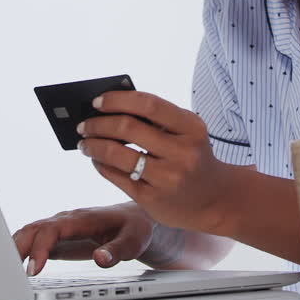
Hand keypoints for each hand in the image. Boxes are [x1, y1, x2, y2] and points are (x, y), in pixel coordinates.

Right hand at [11, 204, 155, 275]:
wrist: (138, 221)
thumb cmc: (136, 228)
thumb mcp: (134, 241)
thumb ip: (117, 250)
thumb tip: (100, 258)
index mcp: (82, 219)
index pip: (52, 229)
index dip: (39, 248)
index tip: (33, 269)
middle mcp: (67, 220)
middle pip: (34, 229)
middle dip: (17, 247)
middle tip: (7, 271)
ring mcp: (61, 228)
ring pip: (31, 233)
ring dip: (16, 248)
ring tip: (5, 269)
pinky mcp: (60, 238)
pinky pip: (36, 241)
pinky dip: (22, 250)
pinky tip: (14, 264)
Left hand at [77, 89, 236, 233]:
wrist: (215, 200)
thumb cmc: (192, 157)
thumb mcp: (186, 133)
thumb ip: (156, 119)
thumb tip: (108, 108)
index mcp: (191, 128)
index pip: (148, 105)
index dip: (118, 100)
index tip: (97, 101)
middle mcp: (182, 153)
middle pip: (128, 129)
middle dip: (98, 124)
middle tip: (84, 125)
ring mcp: (168, 178)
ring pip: (118, 155)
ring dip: (94, 146)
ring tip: (85, 143)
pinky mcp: (153, 199)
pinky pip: (117, 177)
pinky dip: (101, 165)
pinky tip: (96, 159)